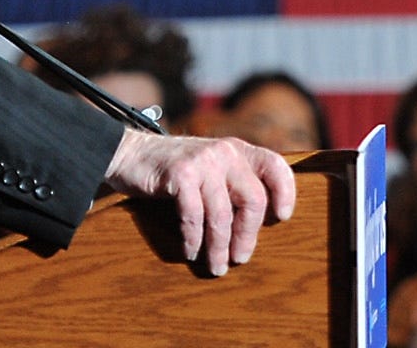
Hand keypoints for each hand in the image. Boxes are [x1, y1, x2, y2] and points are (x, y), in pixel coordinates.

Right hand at [105, 130, 295, 276]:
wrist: (130, 154)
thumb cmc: (175, 170)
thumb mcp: (211, 167)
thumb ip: (233, 182)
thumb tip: (255, 226)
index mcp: (238, 150)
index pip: (274, 166)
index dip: (285, 191)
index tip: (283, 217)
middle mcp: (225, 152)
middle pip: (253, 199)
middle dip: (248, 235)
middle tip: (240, 258)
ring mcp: (203, 161)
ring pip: (222, 215)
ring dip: (219, 247)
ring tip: (216, 266)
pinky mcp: (180, 174)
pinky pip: (194, 216)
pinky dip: (193, 239)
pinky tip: (191, 251)